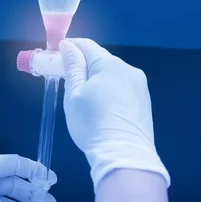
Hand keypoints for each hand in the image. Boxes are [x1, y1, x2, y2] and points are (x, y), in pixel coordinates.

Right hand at [58, 38, 169, 188]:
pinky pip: (122, 90)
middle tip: (66, 81)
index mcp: (110, 64)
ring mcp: (140, 87)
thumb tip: (69, 46)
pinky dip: (110, 93)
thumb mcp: (74, 95)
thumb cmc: (93, 124)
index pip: (87, 46)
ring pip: (113, 76)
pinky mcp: (144, 102)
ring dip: (98, 81)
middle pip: (101, 61)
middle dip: (83, 67)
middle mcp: (129, 70)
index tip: (56, 55)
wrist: (124, 155)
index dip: (70, 47)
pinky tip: (102, 110)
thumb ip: (72, 67)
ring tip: (84, 101)